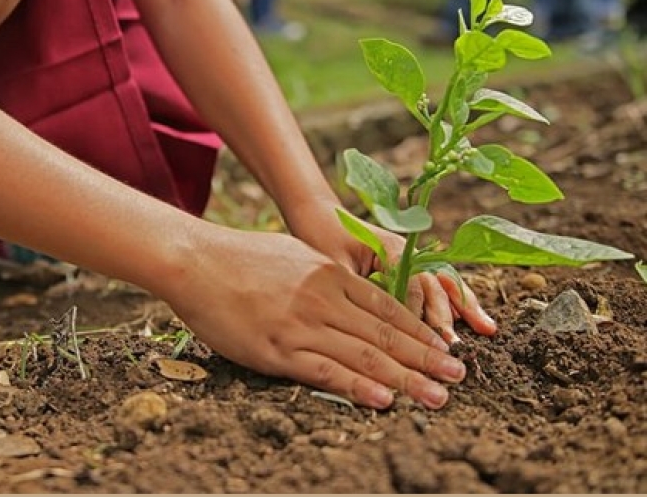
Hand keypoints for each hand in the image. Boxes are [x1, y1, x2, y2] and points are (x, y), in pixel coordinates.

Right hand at [165, 229, 466, 409]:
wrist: (195, 261)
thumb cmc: (241, 257)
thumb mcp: (295, 255)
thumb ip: (326, 276)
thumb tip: (350, 291)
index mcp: (330, 275)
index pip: (387, 309)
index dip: (421, 331)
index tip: (445, 348)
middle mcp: (324, 299)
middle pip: (386, 335)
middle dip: (426, 358)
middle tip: (458, 377)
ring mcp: (302, 325)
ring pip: (364, 356)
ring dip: (406, 378)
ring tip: (436, 396)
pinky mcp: (277, 349)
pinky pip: (326, 371)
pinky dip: (358, 387)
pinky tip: (385, 400)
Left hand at [295, 209, 496, 343]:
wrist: (318, 214)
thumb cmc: (321, 238)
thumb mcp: (334, 265)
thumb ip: (356, 289)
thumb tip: (371, 324)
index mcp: (390, 249)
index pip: (411, 285)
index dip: (417, 314)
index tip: (424, 341)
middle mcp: (407, 252)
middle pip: (433, 285)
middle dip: (445, 316)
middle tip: (454, 346)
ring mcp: (411, 257)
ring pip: (443, 284)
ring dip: (463, 307)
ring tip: (487, 329)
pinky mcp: (409, 266)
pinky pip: (438, 284)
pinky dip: (457, 301)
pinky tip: (476, 319)